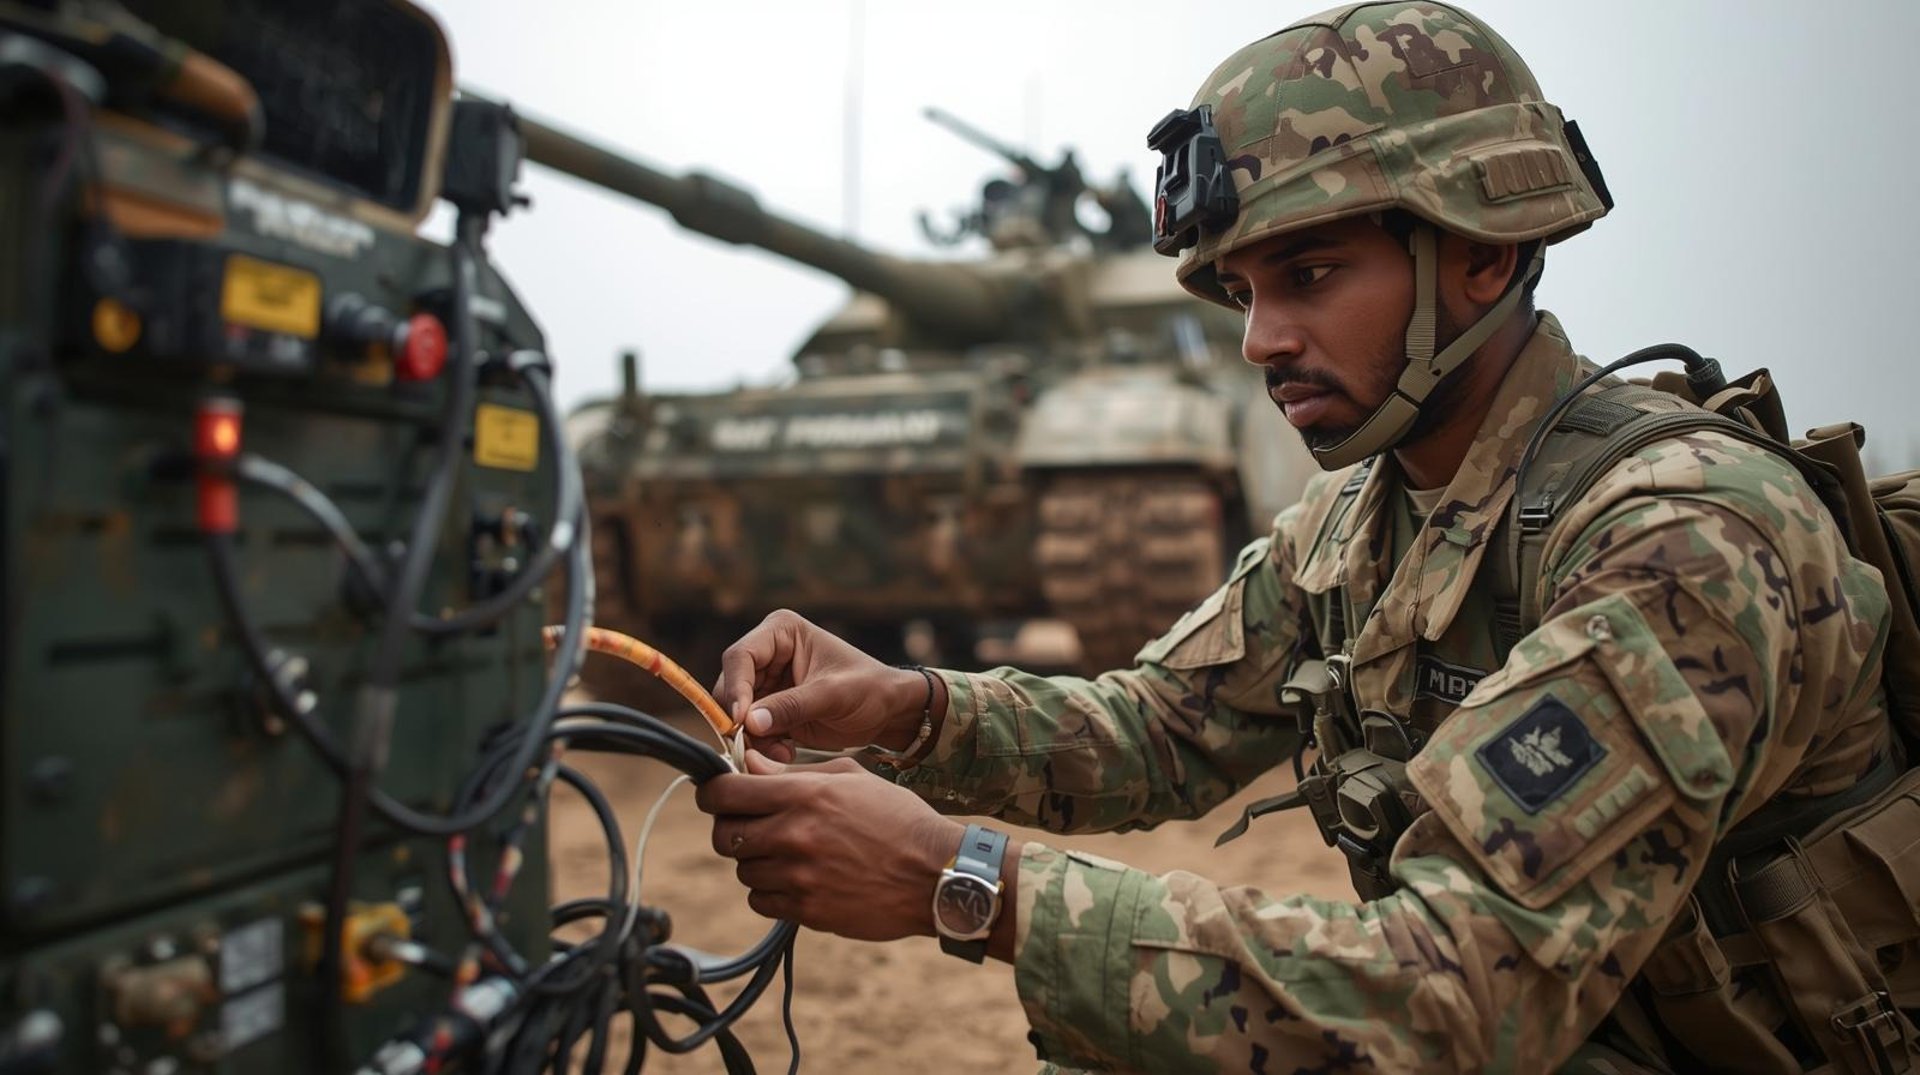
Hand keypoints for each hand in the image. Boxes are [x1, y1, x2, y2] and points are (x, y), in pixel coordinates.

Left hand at [696, 752, 963, 940]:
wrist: (936, 874)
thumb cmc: (898, 818)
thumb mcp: (851, 778)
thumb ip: (794, 772)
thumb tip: (748, 765)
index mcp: (804, 794)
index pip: (725, 793)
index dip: (712, 793)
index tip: (717, 795)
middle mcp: (795, 834)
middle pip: (723, 835)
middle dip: (730, 828)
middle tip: (751, 826)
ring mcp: (799, 877)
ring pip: (742, 870)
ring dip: (755, 861)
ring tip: (787, 853)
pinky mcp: (807, 910)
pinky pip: (760, 900)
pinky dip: (770, 891)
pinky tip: (797, 879)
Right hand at [715, 609, 932, 759]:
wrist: (889, 712)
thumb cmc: (870, 689)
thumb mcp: (834, 695)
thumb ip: (792, 706)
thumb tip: (748, 722)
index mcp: (782, 632)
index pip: (740, 656)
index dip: (735, 688)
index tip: (740, 720)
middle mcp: (768, 654)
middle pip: (731, 686)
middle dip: (741, 719)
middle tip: (756, 745)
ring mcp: (767, 683)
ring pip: (737, 712)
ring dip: (752, 737)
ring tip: (781, 754)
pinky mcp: (771, 709)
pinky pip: (751, 729)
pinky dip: (762, 745)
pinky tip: (786, 754)